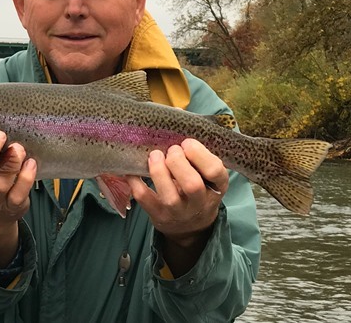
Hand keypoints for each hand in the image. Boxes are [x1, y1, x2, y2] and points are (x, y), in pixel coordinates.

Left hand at [126, 138, 227, 274]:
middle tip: (171, 151)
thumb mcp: (208, 176)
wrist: (190, 227)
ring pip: (169, 196)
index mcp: (216, 188)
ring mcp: (178, 212)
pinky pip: (144, 199)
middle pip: (192, 185)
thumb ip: (200, 157)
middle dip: (177, 162)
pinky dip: (135, 181)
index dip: (199, 154)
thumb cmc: (198, 191)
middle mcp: (199, 203)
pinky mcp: (158, 216)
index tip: (187, 143)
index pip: (215, 171)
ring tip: (155, 156)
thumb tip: (179, 124)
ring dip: (158, 170)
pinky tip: (134, 169)